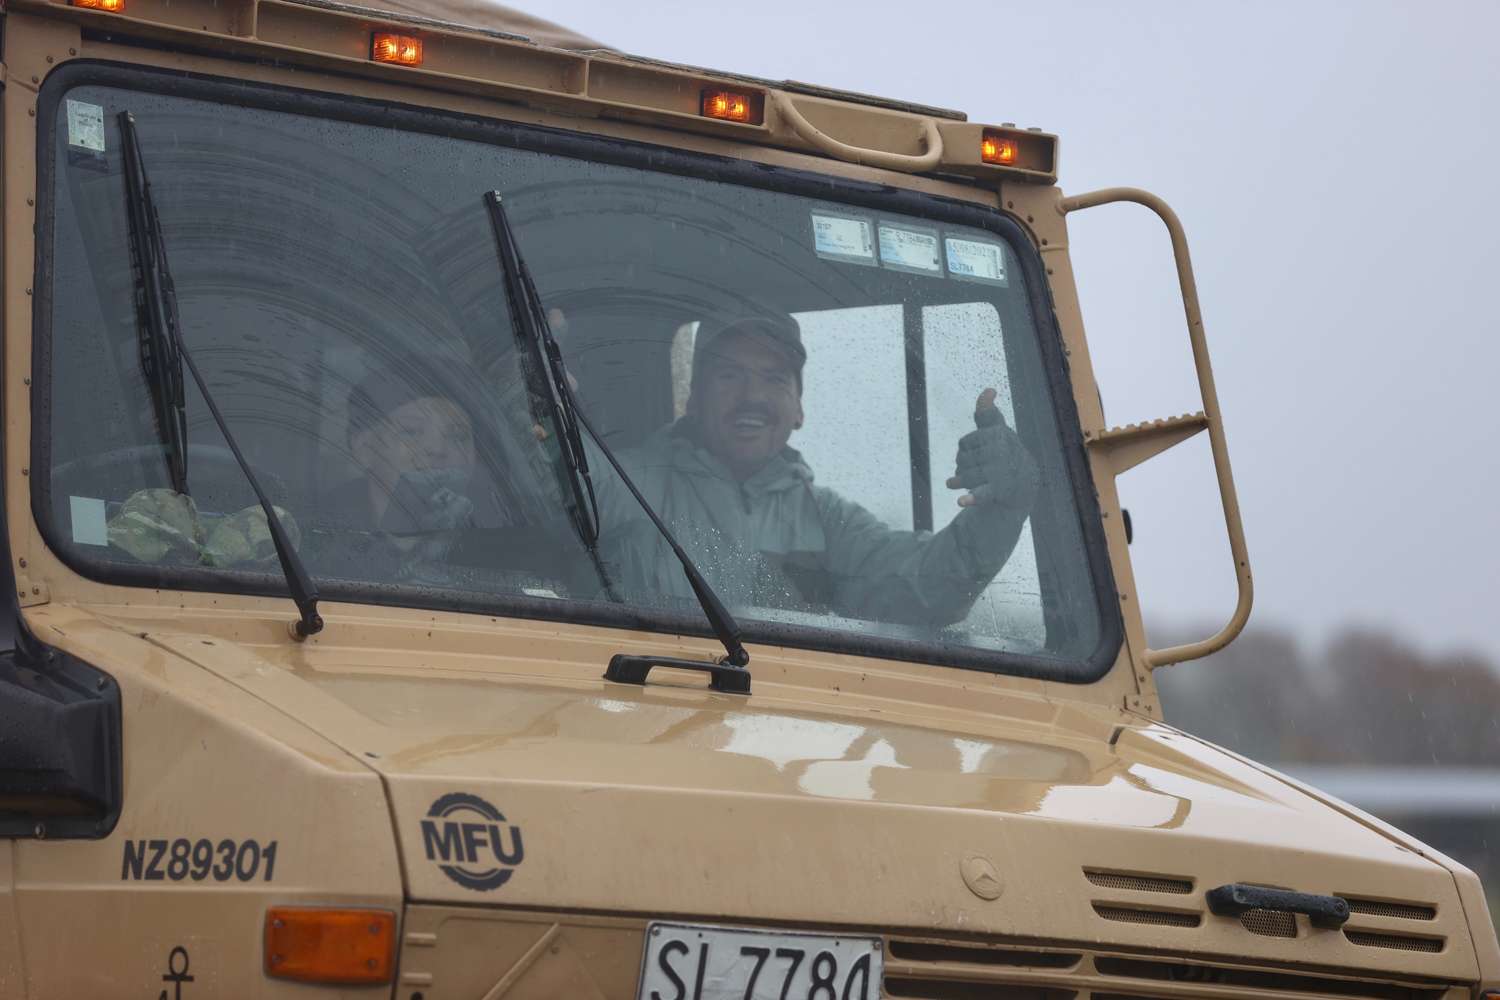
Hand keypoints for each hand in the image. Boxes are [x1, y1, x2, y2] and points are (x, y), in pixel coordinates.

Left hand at [945, 388, 1035, 508]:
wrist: (1023, 485)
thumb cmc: (1005, 453)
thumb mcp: (998, 431)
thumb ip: (988, 414)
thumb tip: (989, 389)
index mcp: (999, 435)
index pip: (964, 443)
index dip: (967, 448)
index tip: (982, 450)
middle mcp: (1000, 451)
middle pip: (962, 459)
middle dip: (964, 465)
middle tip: (979, 468)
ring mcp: (999, 471)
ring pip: (964, 476)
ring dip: (961, 481)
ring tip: (968, 482)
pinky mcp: (997, 491)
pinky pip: (982, 494)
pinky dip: (972, 498)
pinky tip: (962, 502)